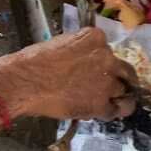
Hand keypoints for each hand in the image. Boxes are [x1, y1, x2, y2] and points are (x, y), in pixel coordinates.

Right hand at [0, 28, 137, 122]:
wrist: (26, 83)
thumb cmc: (35, 60)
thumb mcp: (61, 44)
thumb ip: (79, 50)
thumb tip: (84, 62)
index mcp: (95, 38)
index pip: (108, 49)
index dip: (103, 60)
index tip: (97, 67)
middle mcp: (107, 57)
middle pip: (124, 70)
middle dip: (118, 78)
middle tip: (109, 85)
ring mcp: (107, 82)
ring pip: (124, 92)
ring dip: (117, 97)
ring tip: (111, 103)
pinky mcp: (102, 104)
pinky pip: (114, 110)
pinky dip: (109, 112)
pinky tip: (101, 112)